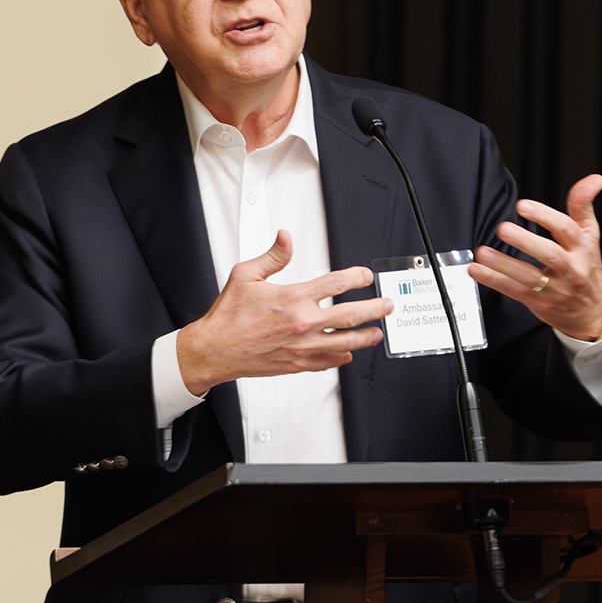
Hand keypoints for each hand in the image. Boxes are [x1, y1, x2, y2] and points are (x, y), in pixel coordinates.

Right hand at [176, 230, 395, 396]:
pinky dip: (342, 357)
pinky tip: (348, 352)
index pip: (336, 283)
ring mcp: (302, 346)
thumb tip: (286, 238)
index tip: (365, 276)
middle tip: (386, 305)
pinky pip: (328, 362)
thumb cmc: (228, 317)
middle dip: (375, 309)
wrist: (215, 350)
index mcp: (292, 298)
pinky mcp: (297, 364)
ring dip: (366, 336)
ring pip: (346, 341)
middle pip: (351, 315)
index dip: (357, 277)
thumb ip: (272, 256)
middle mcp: (302, 323)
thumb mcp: (245, 275)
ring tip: (378, 332)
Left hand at [470, 173, 601, 340]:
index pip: (566, 229)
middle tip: (504, 229)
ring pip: (529, 277)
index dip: (545, 216)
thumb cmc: (586, 268)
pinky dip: (494, 280)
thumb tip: (594, 179)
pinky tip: (477, 270)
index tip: (523, 206)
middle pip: (550, 255)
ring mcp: (554, 288)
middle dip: (525, 242)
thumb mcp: (590, 236)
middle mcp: (570, 268)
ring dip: (503, 264)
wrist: (590, 313)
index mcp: (582, 248)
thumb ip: (583, 205)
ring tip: (483, 252)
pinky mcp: (538, 302)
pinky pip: (514, 291)